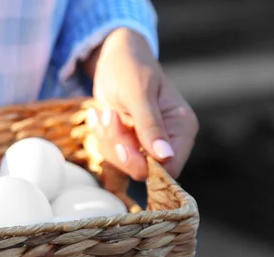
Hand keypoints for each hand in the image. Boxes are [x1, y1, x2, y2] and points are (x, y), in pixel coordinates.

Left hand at [83, 28, 198, 180]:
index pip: (169, 169)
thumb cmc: (130, 68)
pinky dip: (101, 137)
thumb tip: (165, 156)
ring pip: (122, 164)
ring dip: (107, 139)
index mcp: (182, 128)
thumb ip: (150, 126)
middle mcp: (168, 140)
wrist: (113, 59)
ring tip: (106, 111)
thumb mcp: (138, 94)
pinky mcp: (129, 143)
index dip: (144, 165)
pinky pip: (111, 155)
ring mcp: (146, 144)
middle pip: (141, 169)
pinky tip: (102, 115)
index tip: (123, 145)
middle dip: (119, 147)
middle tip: (110, 117)